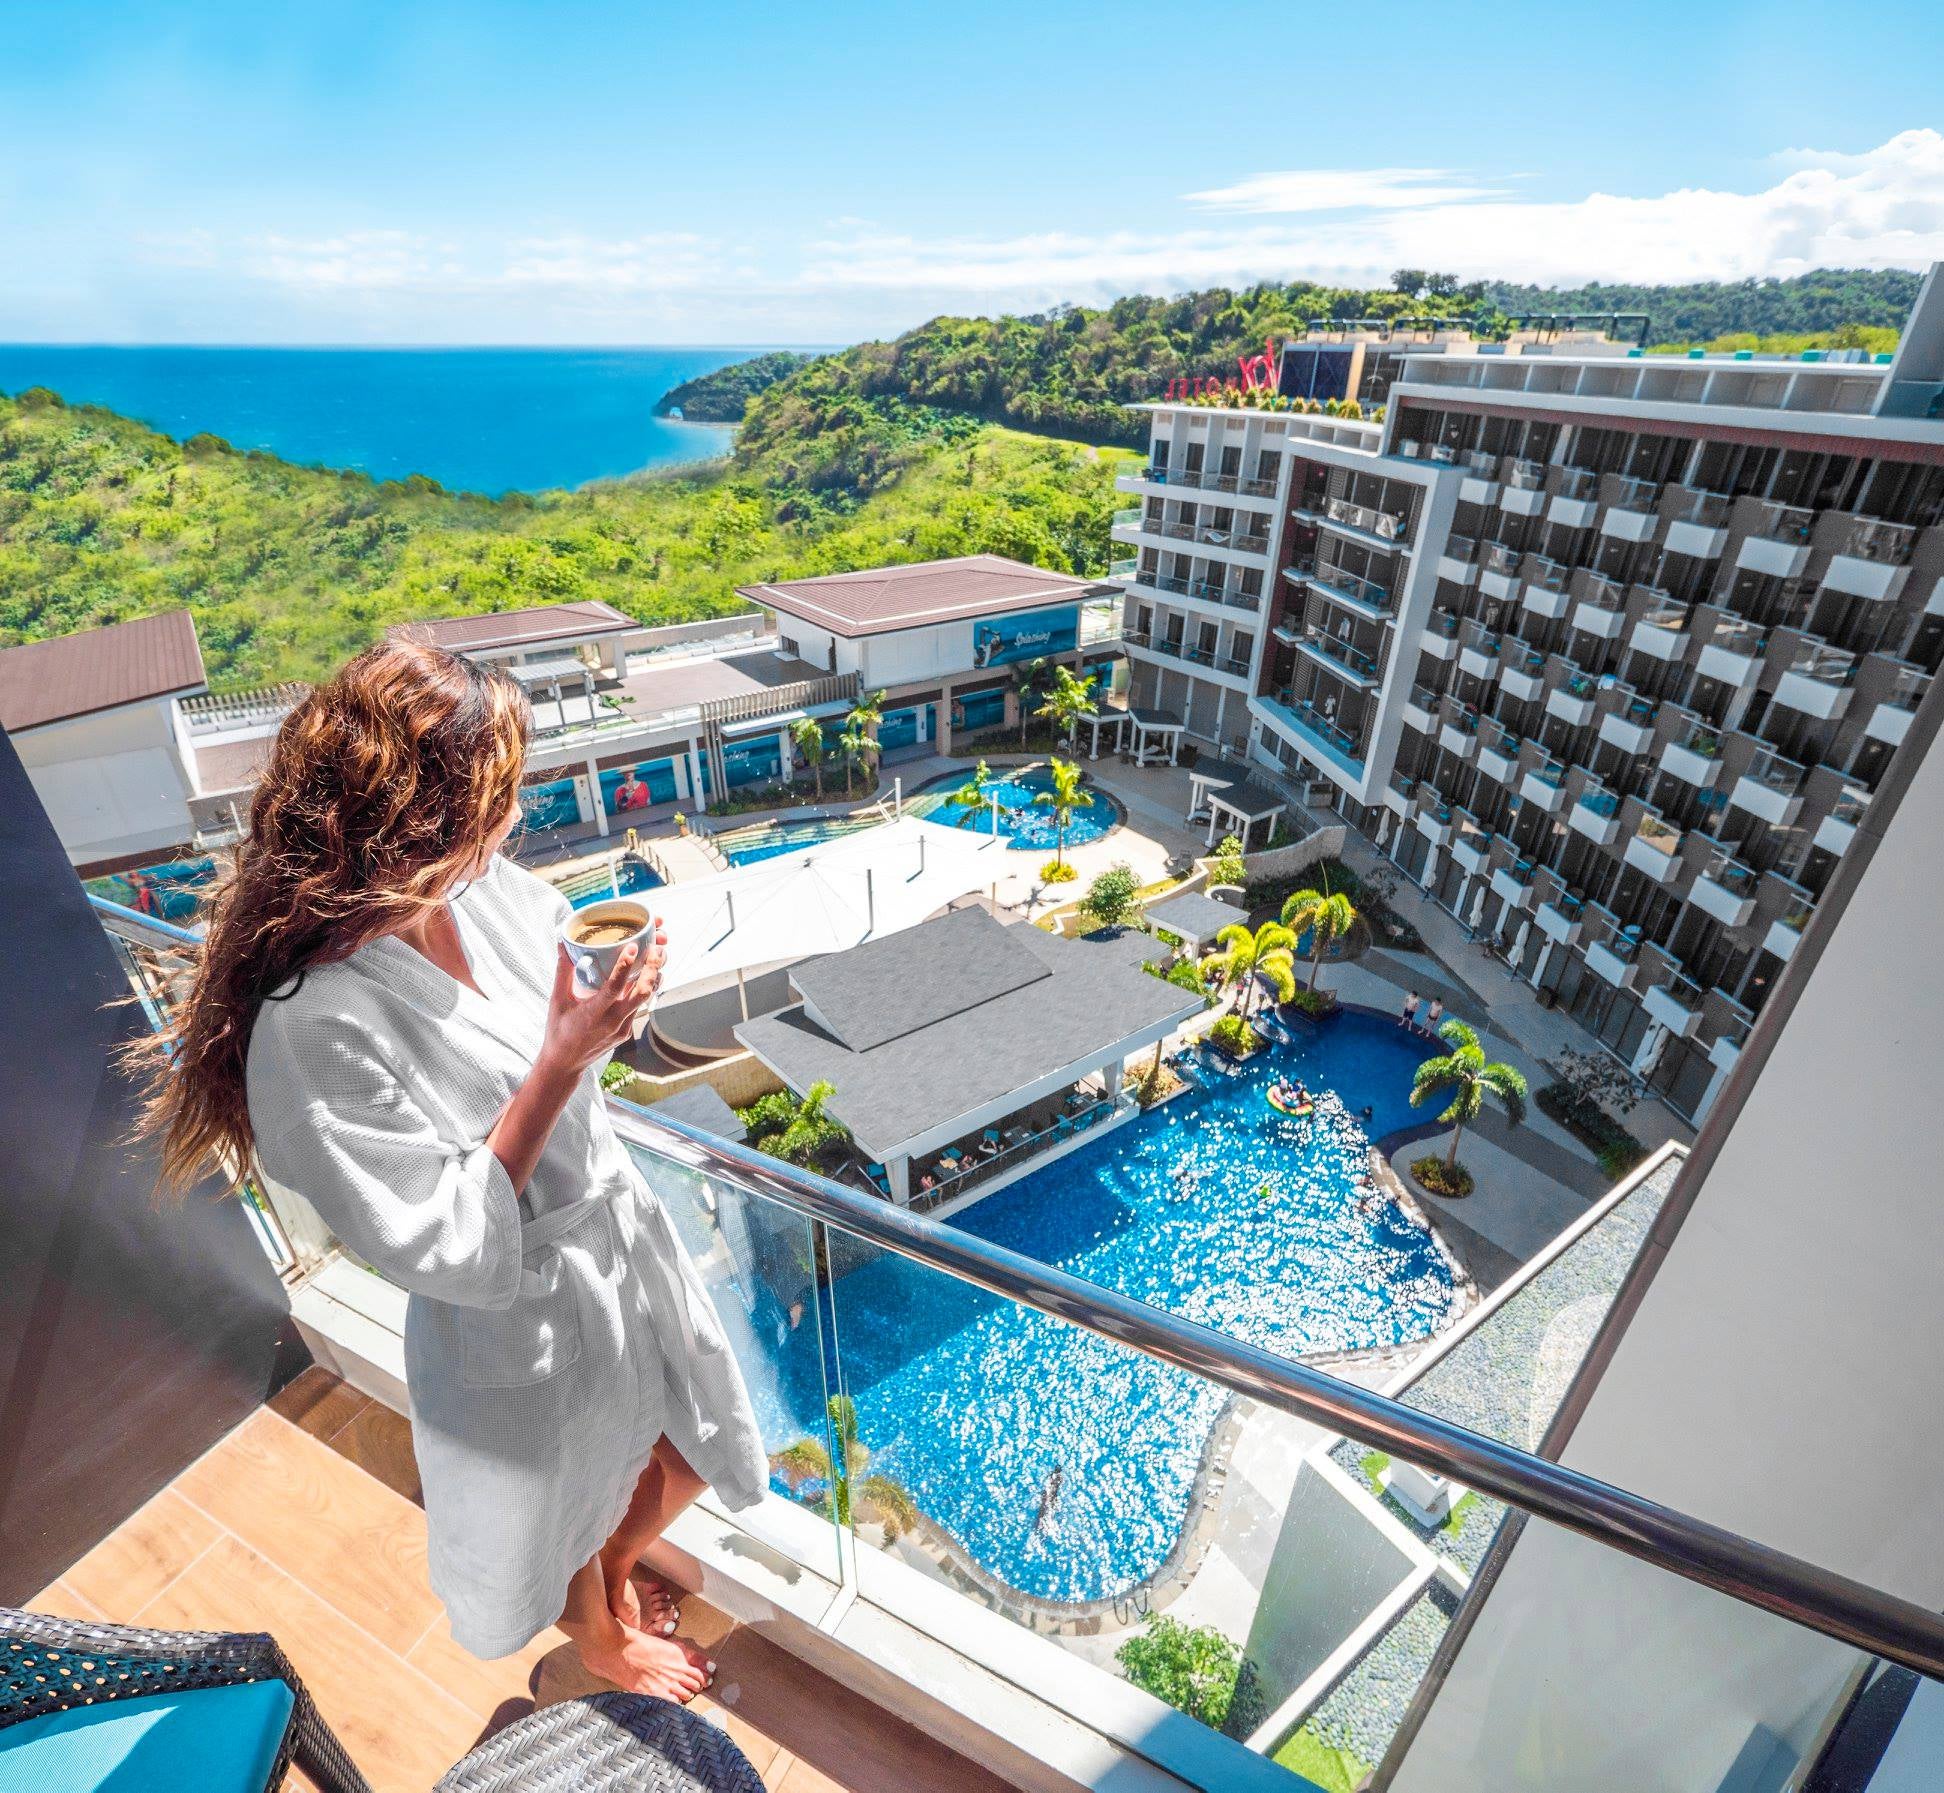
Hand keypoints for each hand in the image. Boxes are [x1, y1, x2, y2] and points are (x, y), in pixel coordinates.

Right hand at [541, 932, 665, 1073]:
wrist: (565, 1064)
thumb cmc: (558, 1031)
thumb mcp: (557, 1000)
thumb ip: (563, 972)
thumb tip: (562, 943)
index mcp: (593, 1014)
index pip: (613, 988)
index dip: (624, 967)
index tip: (633, 948)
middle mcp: (612, 1022)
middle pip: (641, 994)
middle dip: (653, 970)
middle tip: (658, 948)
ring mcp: (623, 1028)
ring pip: (645, 1000)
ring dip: (653, 977)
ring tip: (659, 955)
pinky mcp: (627, 1032)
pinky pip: (640, 1007)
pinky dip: (646, 989)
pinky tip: (649, 973)